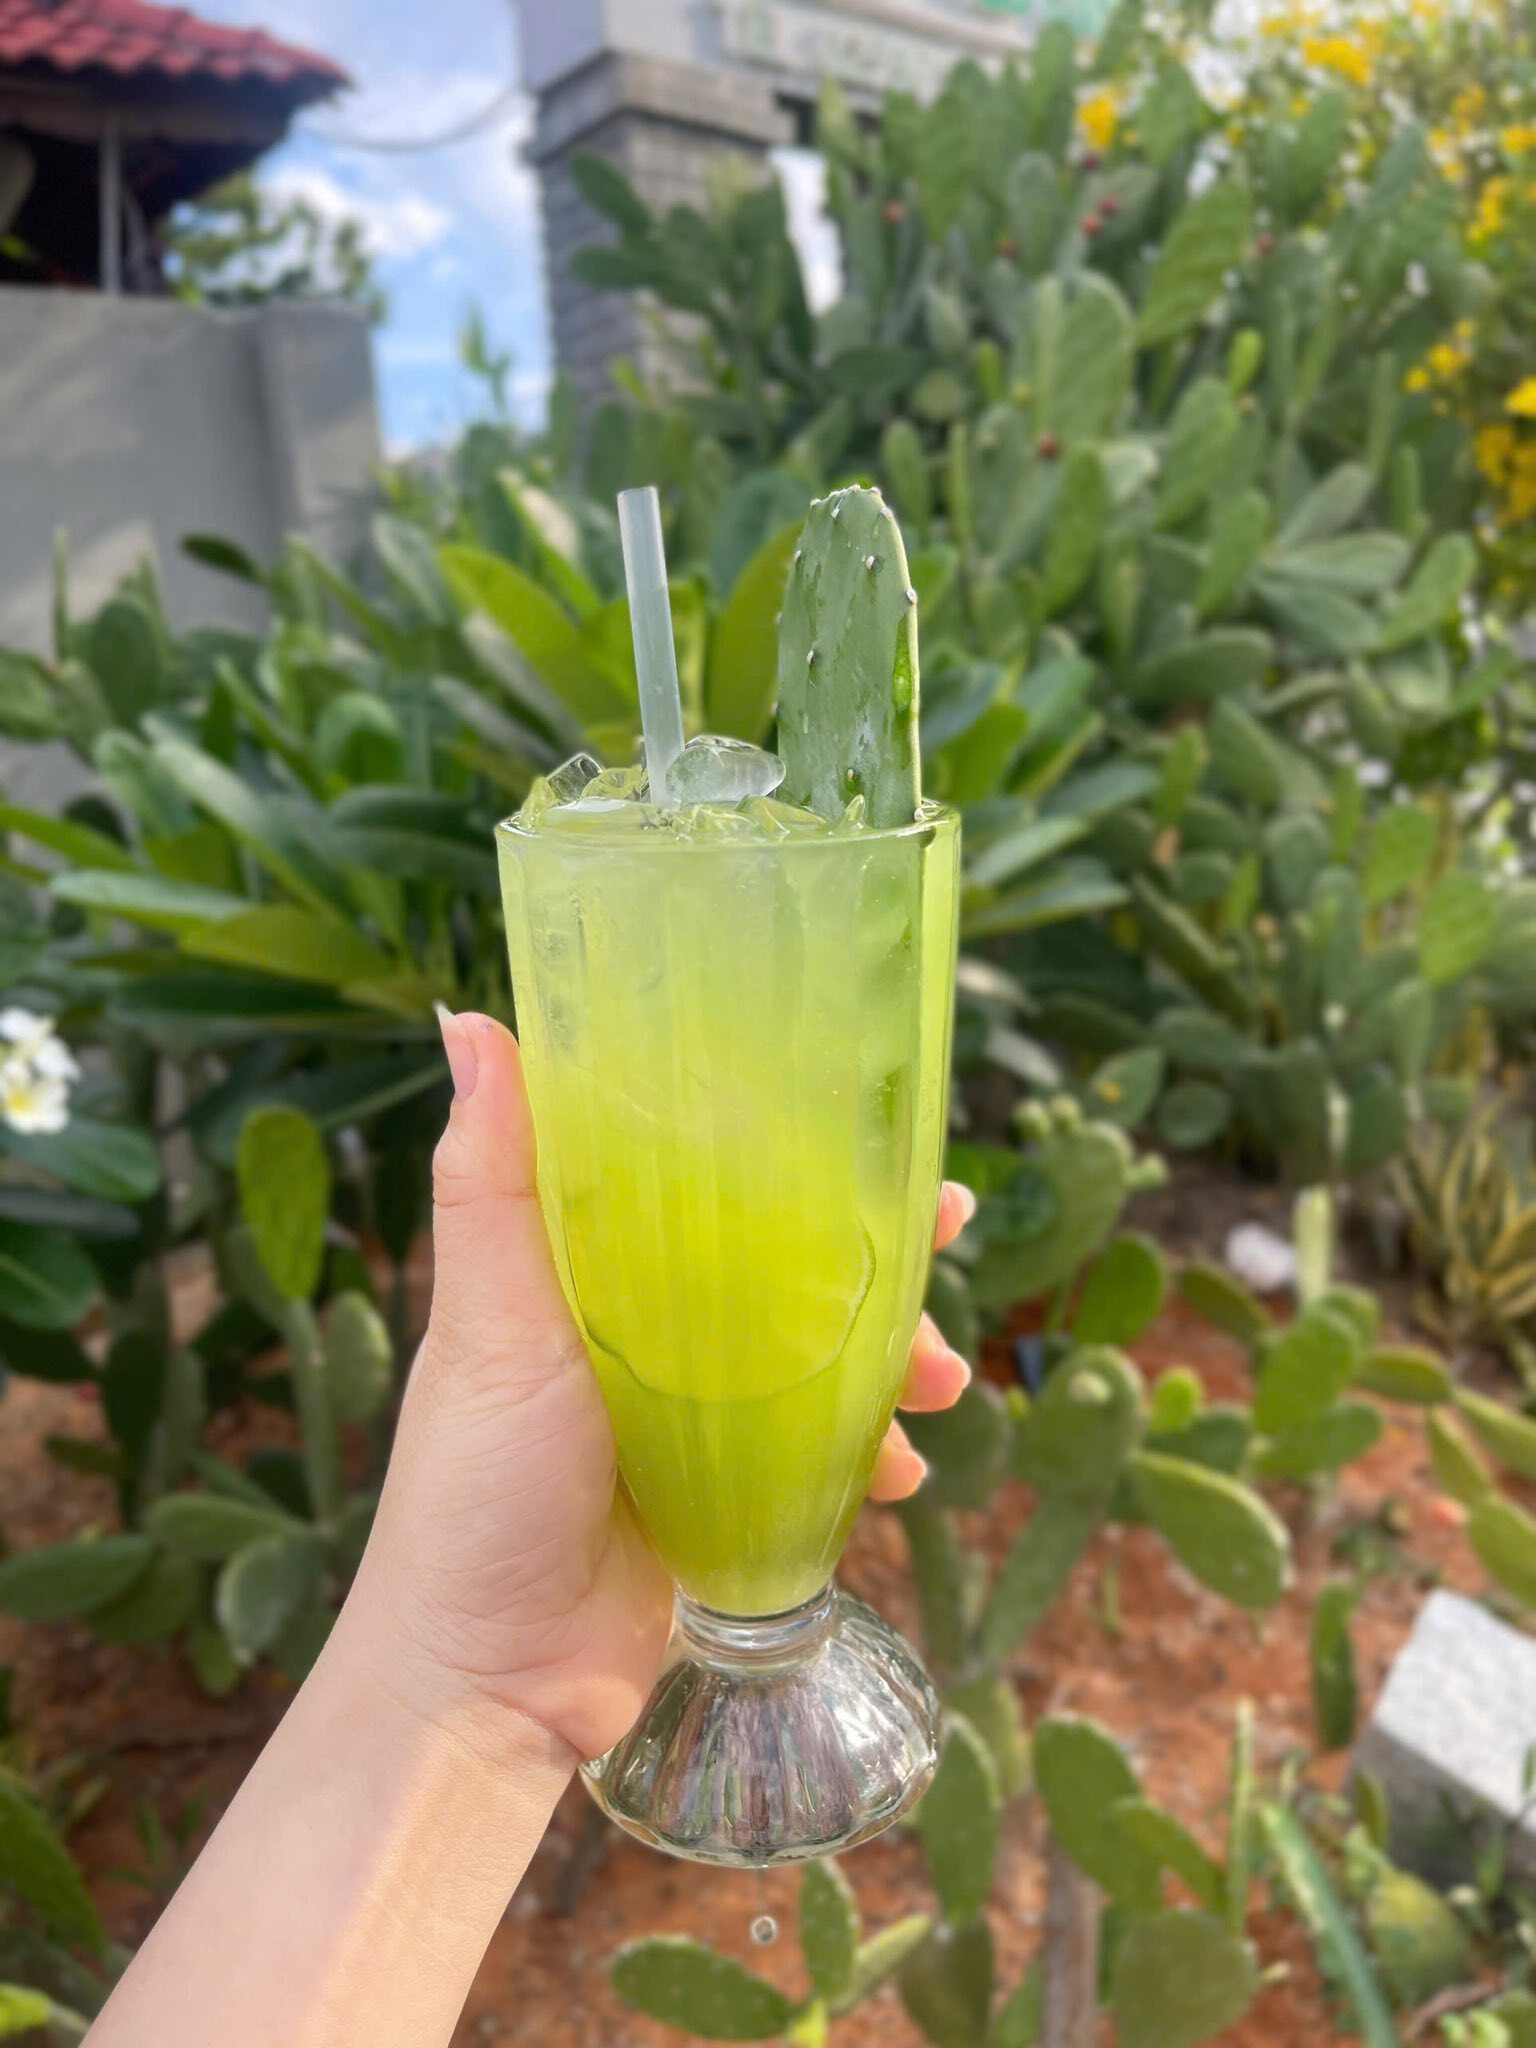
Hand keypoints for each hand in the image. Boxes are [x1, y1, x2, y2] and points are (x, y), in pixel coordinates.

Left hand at [344, 1011, 974, 1765]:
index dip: (779, 1137)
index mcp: (584, 1270)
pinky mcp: (725, 1498)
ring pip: (816, 1355)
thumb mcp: (491, 1324)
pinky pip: (821, 1456)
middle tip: (946, 1230)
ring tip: (941, 1378)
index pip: (692, 1172)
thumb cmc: (476, 1491)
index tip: (862, 1112)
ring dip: (890, 1355)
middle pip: (776, 1260)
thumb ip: (491, 1183)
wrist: (490, 1685)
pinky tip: (901, 1474)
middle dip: (868, 1247)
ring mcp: (690, 1418)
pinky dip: (870, 1456)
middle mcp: (642, 1332)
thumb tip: (466, 1021)